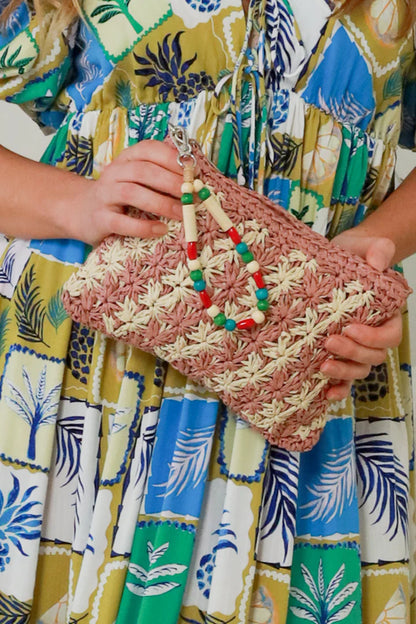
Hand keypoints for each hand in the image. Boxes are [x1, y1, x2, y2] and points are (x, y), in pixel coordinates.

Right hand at [74, 140, 183, 246]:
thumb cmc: (119, 195)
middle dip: (172, 182)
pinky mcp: (101, 219)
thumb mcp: (136, 178)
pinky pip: (123, 222)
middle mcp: (114, 172)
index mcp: (127, 158)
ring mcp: (105, 195)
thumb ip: (159, 175)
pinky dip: (144, 227)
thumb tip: (195, 180)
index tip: (193, 172)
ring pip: (133, 193)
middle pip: (144, 171)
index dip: (173, 159)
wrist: (80, 211)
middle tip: (192, 195)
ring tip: (182, 213)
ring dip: (162, 203)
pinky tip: (161, 229)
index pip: (150, 150)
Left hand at [320, 229, 402, 400]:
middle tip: (330, 342)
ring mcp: (354, 346)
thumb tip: (378, 262)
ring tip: (323, 366)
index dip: (373, 338)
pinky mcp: (335, 352)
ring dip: (344, 373)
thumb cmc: (353, 255)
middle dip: (353, 353)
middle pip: (373, 356)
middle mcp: (372, 335)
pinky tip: (325, 392)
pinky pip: (342, 378)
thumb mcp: (365, 246)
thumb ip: (378, 250)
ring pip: (359, 370)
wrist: (333, 261)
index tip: (351, 328)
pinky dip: (337, 388)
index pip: (389, 336)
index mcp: (386, 314)